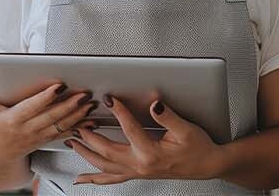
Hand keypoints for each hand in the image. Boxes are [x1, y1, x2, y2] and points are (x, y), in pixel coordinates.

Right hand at [0, 77, 89, 161]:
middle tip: (83, 93)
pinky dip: (80, 126)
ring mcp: (40, 135)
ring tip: (90, 102)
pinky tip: (91, 119)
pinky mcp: (48, 138)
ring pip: (62, 125)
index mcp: (13, 120)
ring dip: (78, 114)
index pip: (31, 108)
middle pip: (52, 116)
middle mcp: (29, 129)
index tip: (58, 86)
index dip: (45, 97)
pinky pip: (66, 133)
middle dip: (69, 105)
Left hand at [67, 94, 224, 184]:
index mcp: (151, 152)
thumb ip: (168, 116)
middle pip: (106, 150)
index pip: (128, 129)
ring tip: (72, 142)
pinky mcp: (137, 173)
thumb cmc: (198, 148)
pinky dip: (95, 178)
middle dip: (89, 136)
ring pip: (104, 166)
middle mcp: (140, 165)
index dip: (117, 111)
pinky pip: (111, 179)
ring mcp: (137, 171)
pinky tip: (82, 179)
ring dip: (85, 154)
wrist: (207, 165)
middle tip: (78, 121)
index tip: (108, 99)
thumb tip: (155, 104)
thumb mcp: (186, 129)